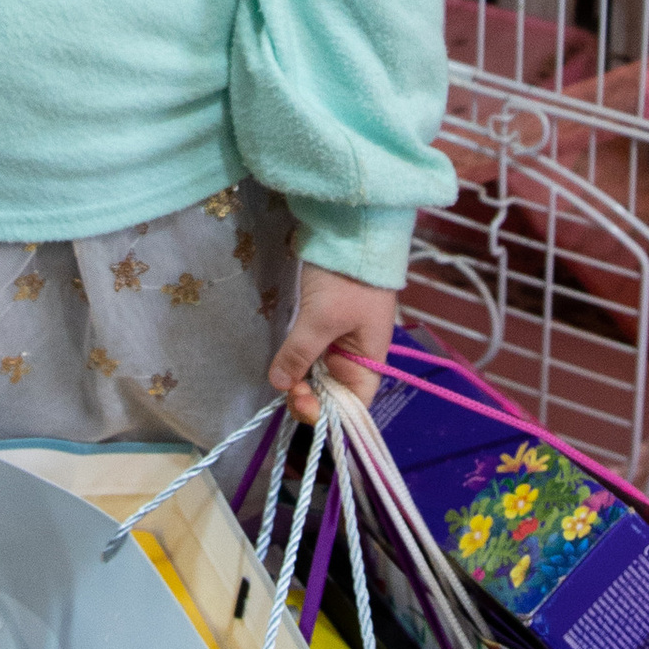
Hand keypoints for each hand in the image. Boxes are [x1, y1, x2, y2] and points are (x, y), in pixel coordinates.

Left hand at [269, 263, 395, 424]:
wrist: (349, 233)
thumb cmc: (346, 280)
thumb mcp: (321, 319)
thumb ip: (300, 354)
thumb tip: (279, 383)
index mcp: (369, 361)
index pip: (355, 405)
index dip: (331, 414)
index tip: (302, 405)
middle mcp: (356, 358)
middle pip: (333, 395)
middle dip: (310, 398)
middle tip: (286, 389)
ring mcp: (338, 343)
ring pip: (317, 376)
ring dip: (299, 380)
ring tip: (282, 375)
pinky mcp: (322, 327)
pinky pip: (309, 355)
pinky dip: (296, 361)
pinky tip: (283, 363)